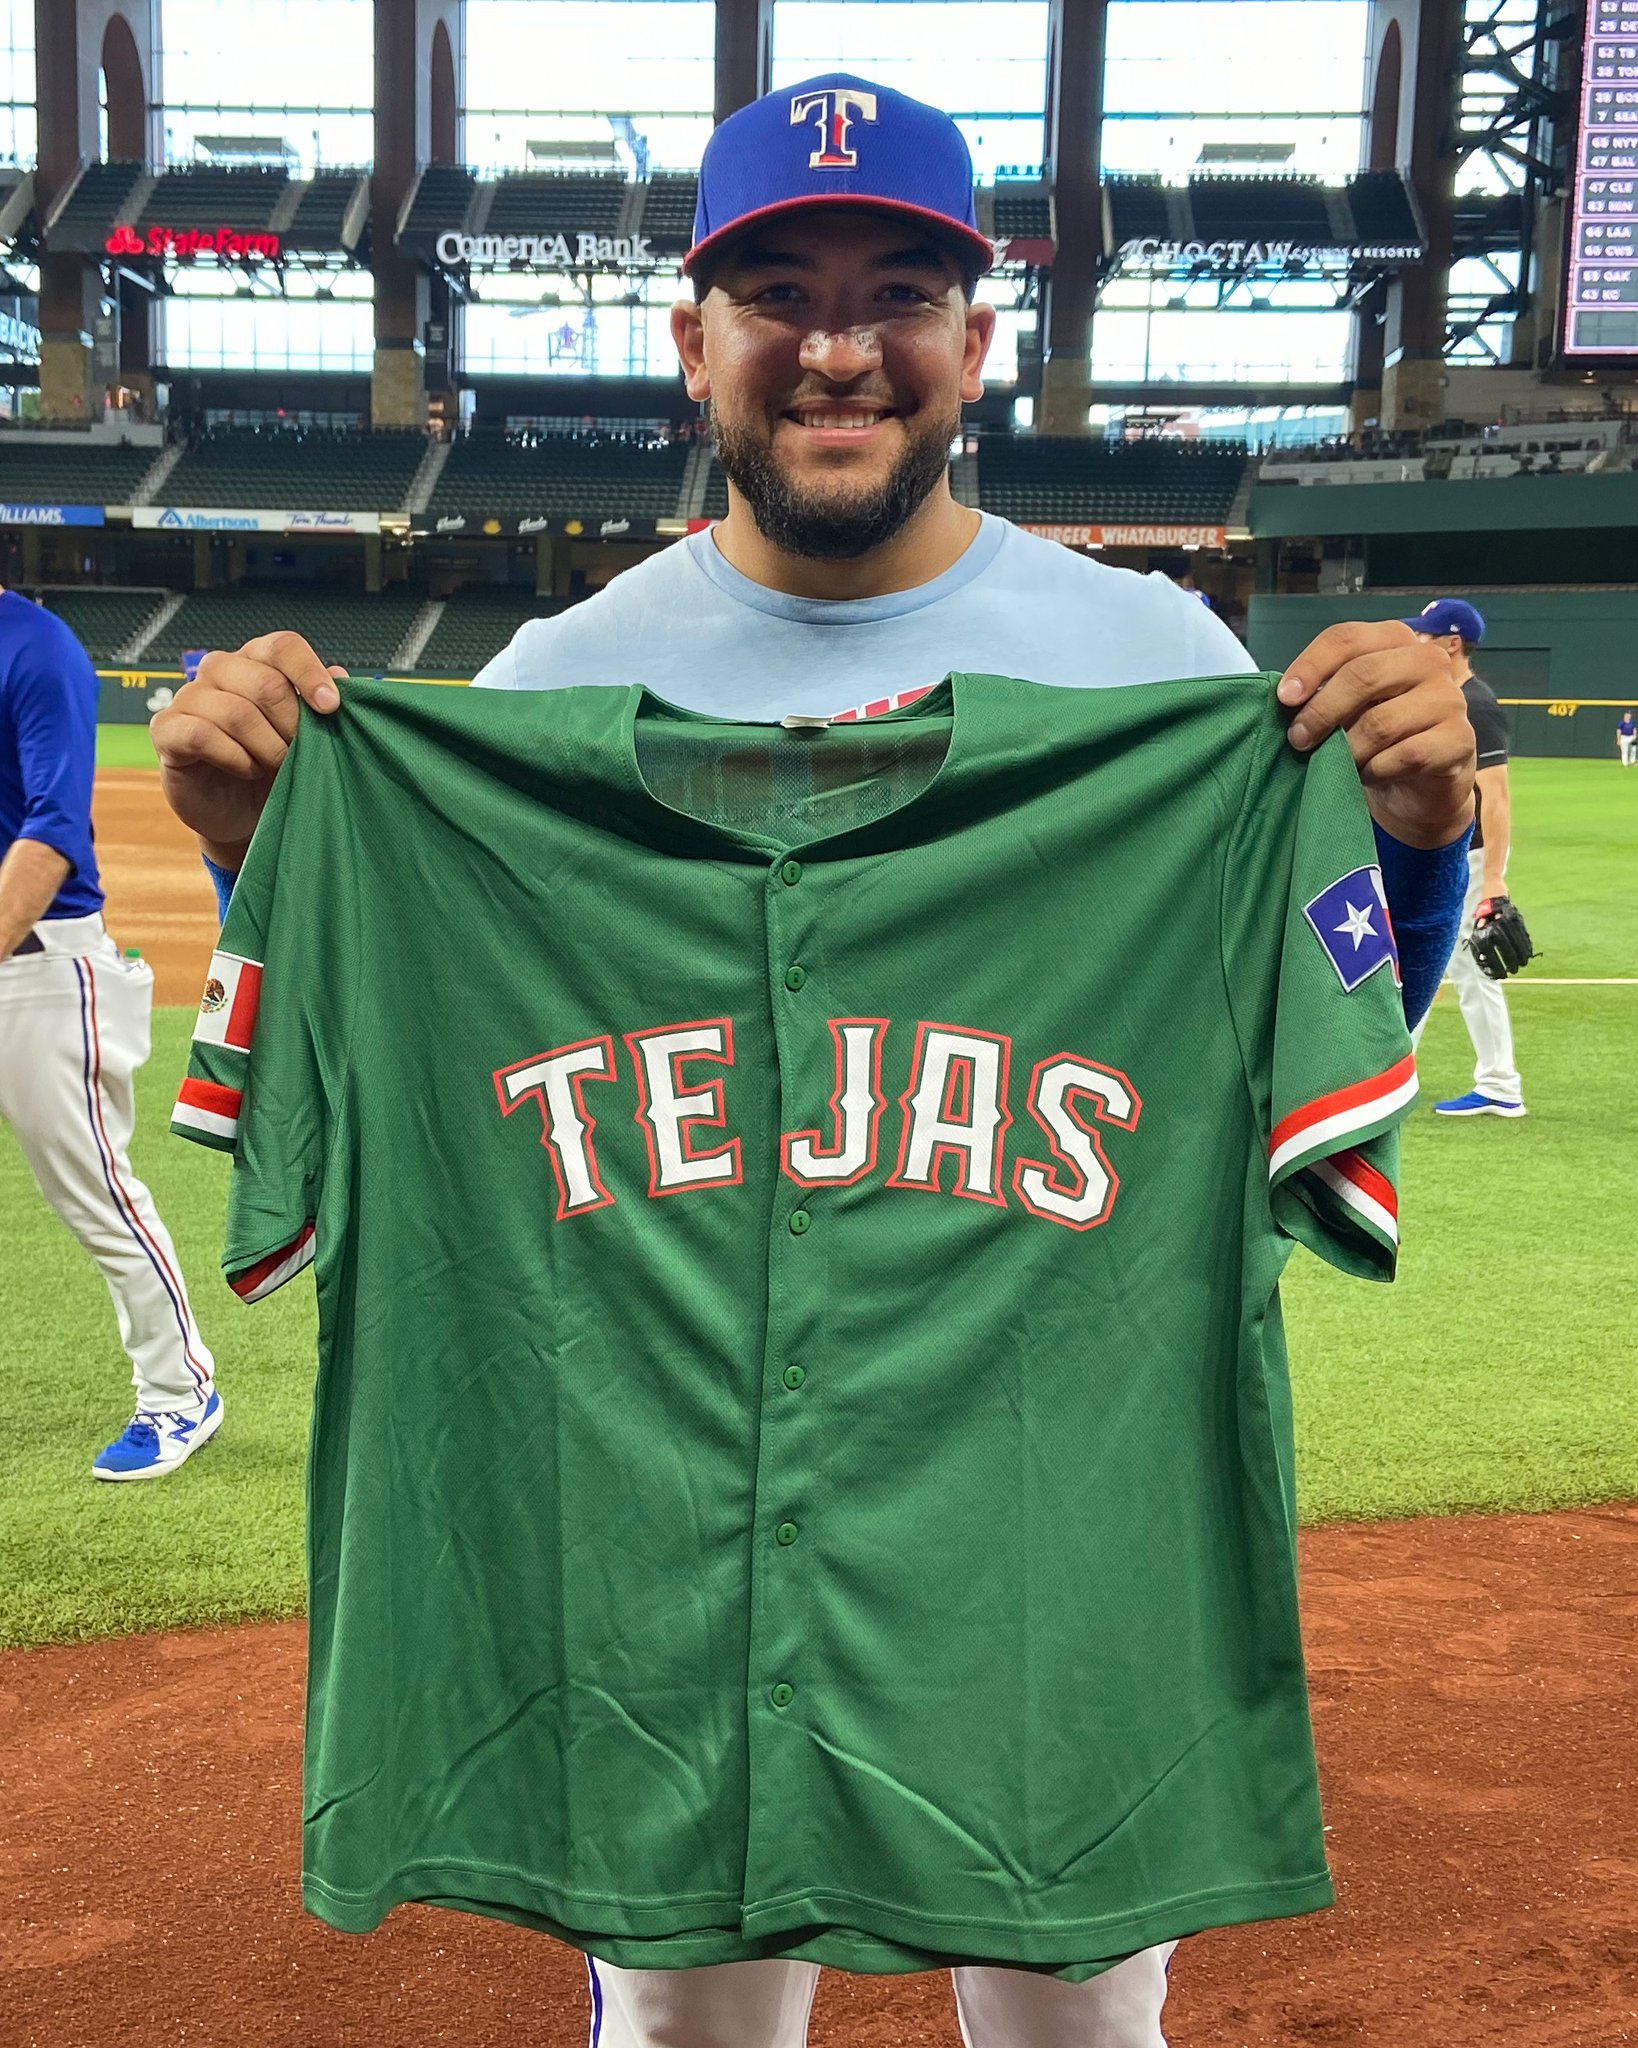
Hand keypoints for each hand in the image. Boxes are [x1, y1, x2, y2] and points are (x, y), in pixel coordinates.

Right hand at [150, 633, 345, 869]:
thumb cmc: (276, 766)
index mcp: (256, 661)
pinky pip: (203, 735)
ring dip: (268, 748)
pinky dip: (235, 758)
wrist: (243, 812)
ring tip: (276, 768)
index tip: (332, 708)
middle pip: (266, 683)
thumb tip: (340, 675)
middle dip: (293, 726)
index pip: (282, 646)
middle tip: (301, 754)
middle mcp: (220, 670)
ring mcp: (189, 697)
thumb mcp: (307, 736)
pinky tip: (247, 769)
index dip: (310, 673)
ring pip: (237, 713)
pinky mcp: (167, 729)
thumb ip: (321, 704)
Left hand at [1275, 621, 1475, 847]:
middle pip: (1364, 674)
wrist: (1420, 784)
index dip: (1310, 666)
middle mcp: (1428, 660)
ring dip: (1346, 750)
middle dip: (1322, 710)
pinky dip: (1375, 771)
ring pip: (1381, 722)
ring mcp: (1449, 699)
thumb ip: (1321, 693)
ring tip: (1334, 764)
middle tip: (1298, 739)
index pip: (1347, 637)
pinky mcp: (1460, 740)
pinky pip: (1405, 756)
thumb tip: (1284, 698)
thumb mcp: (1346, 707)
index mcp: (1395, 640)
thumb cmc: (1375, 737)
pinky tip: (1366, 776)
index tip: (1284, 699)